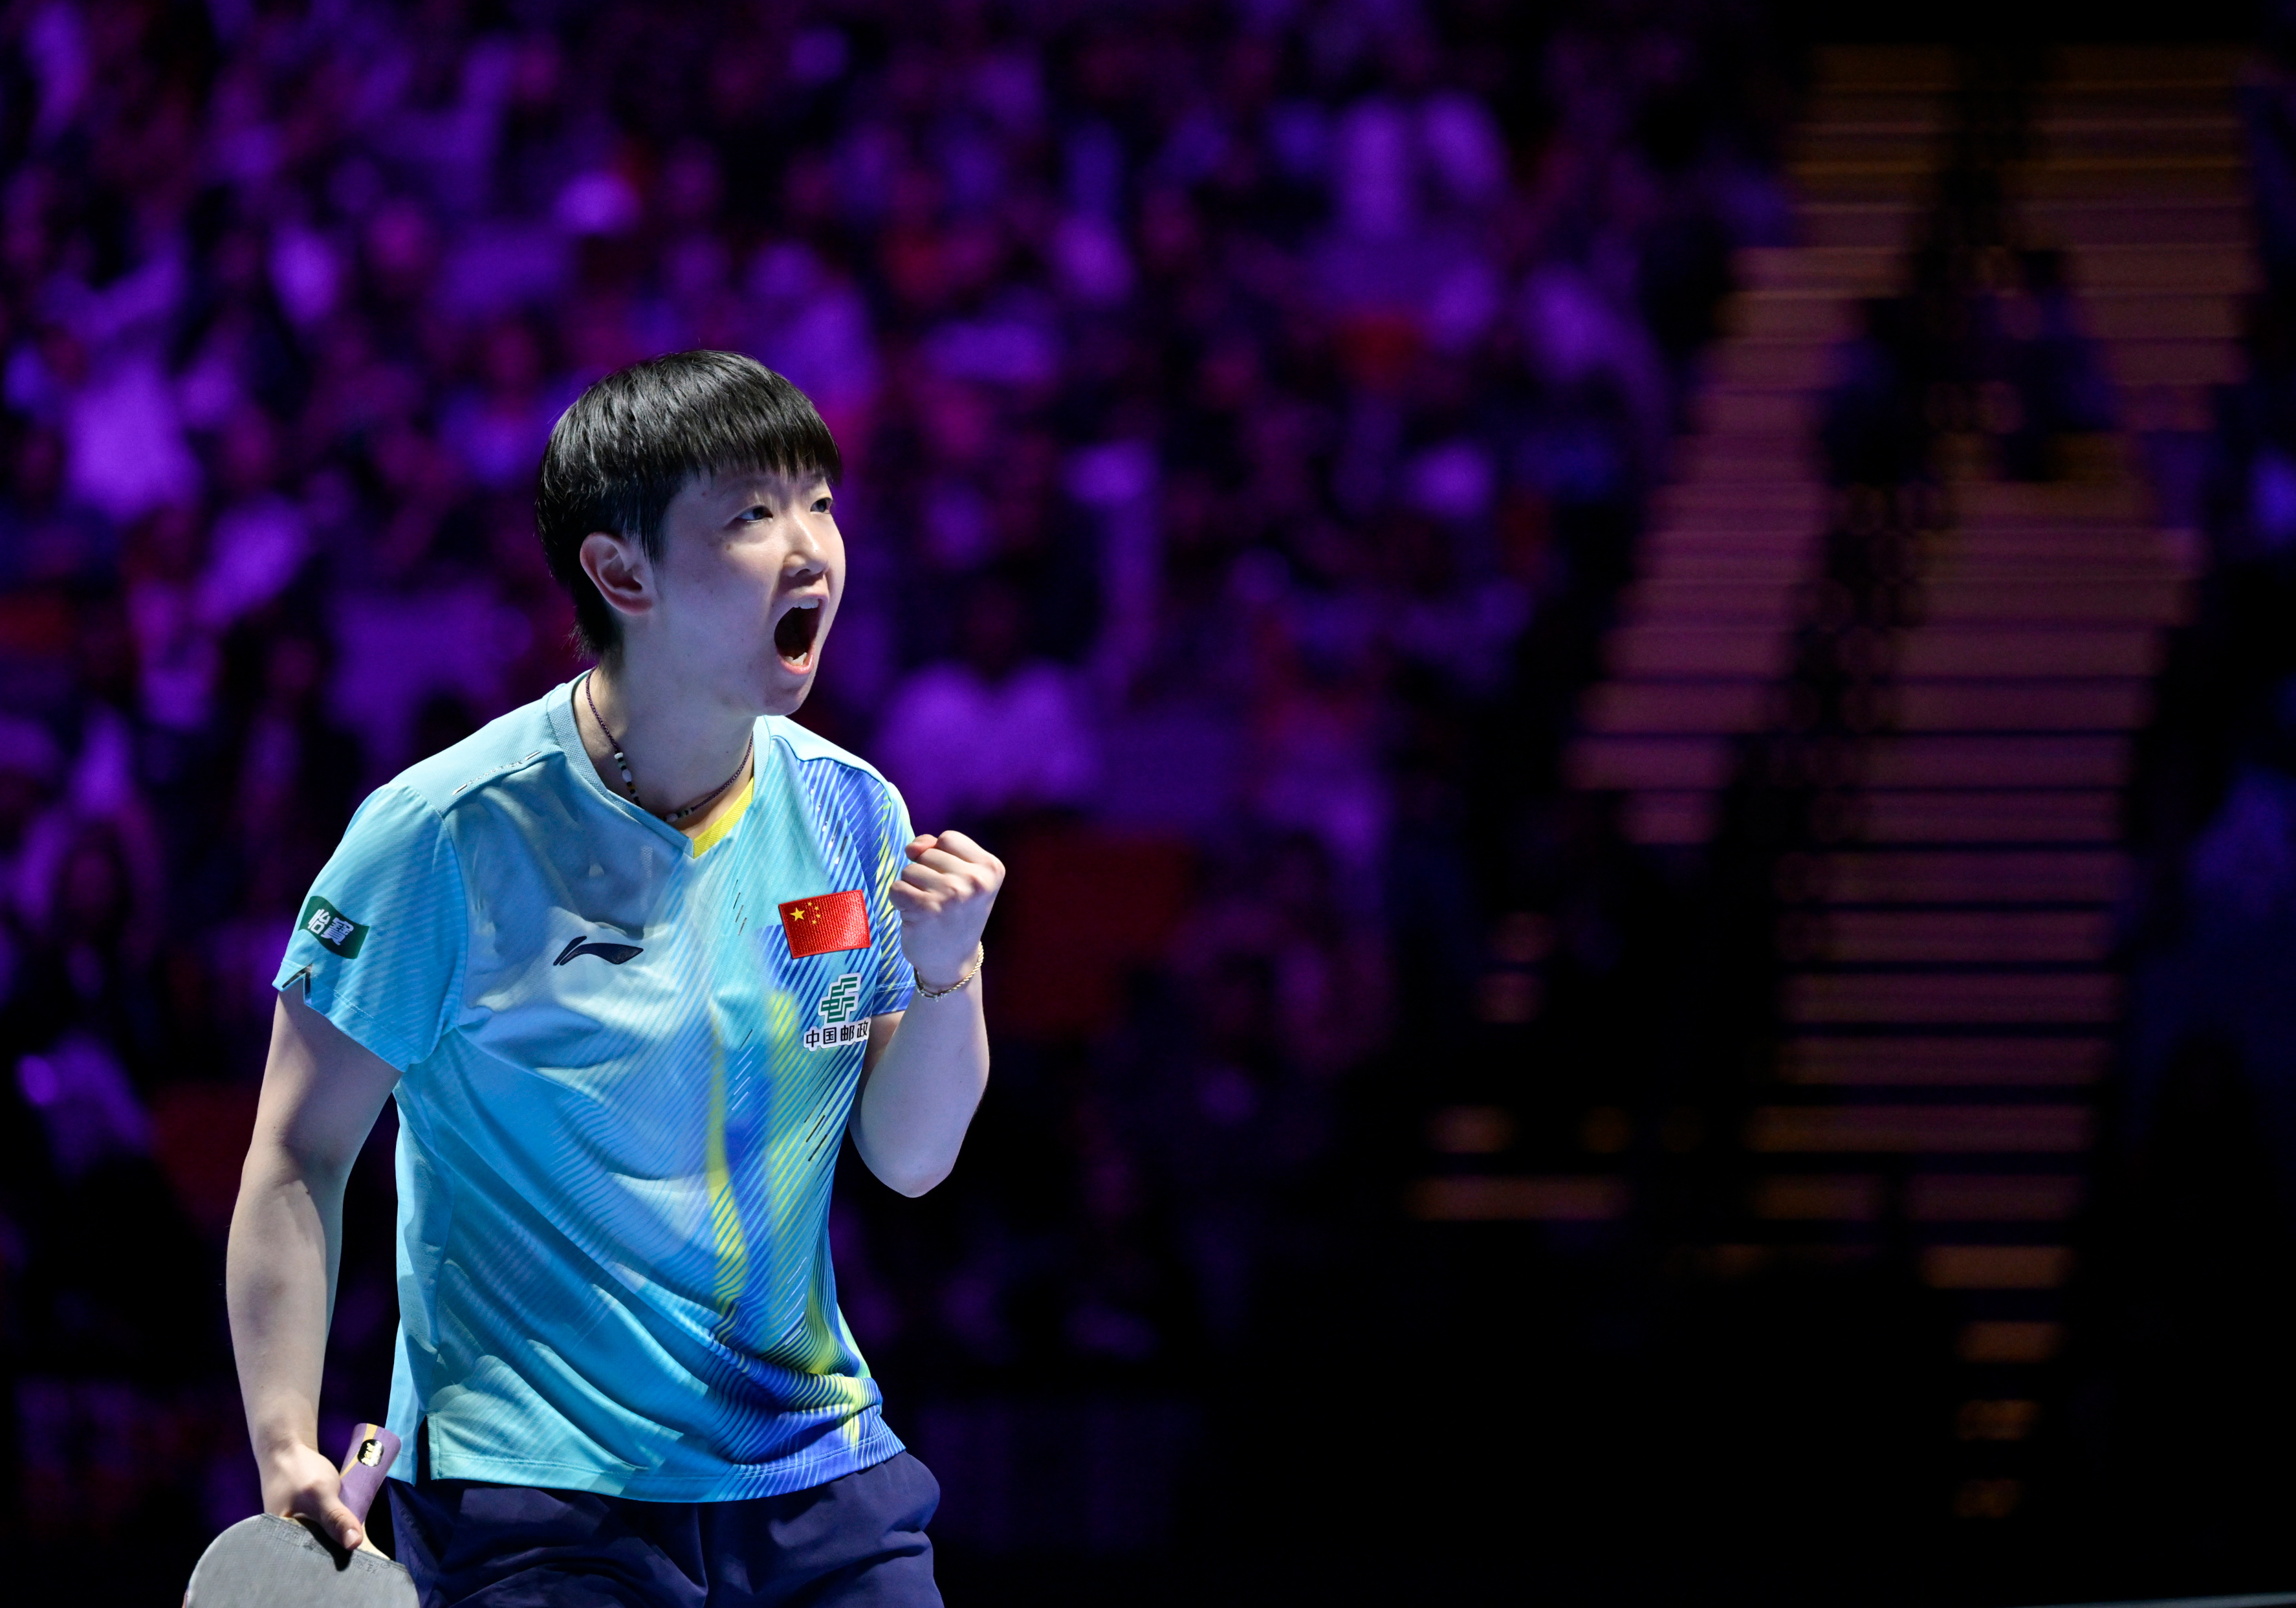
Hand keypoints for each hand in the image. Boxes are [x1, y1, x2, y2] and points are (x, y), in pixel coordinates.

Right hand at [260, 1439, 369, 1553]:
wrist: (287, 1448)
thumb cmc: (297, 1471)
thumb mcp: (320, 1493)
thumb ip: (335, 1518)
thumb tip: (354, 1544)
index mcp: (278, 1542)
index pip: (305, 1562)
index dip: (327, 1564)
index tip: (350, 1562)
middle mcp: (283, 1540)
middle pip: (313, 1555)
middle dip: (334, 1554)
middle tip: (356, 1552)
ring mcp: (295, 1530)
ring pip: (319, 1544)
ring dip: (336, 1543)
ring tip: (354, 1546)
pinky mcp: (306, 1522)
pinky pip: (322, 1533)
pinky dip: (334, 1531)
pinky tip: (348, 1533)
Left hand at [889, 830, 1003, 986]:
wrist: (953, 962)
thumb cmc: (956, 915)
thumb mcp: (961, 877)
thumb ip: (937, 850)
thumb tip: (913, 847)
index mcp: (991, 868)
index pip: (949, 838)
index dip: (940, 857)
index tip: (952, 882)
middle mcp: (975, 880)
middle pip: (928, 853)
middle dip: (926, 874)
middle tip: (941, 901)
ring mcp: (951, 894)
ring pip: (910, 869)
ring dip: (912, 888)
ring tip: (929, 909)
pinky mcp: (926, 908)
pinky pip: (896, 887)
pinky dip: (899, 901)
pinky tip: (915, 916)